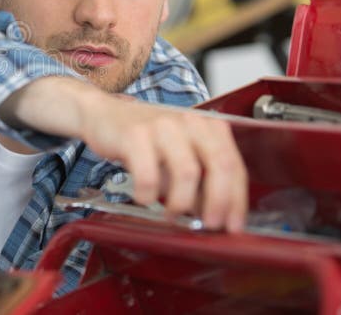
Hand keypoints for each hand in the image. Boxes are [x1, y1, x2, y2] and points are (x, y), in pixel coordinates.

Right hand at [0, 77, 247, 231]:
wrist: (103, 113)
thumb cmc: (144, 136)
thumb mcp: (179, 150)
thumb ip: (199, 176)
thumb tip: (213, 213)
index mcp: (206, 126)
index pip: (234, 165)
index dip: (237, 201)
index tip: (233, 225)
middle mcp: (189, 122)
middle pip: (219, 166)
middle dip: (218, 203)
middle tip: (210, 225)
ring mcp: (162, 126)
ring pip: (187, 172)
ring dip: (182, 203)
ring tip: (173, 214)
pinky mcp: (135, 135)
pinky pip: (148, 175)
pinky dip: (148, 195)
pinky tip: (144, 198)